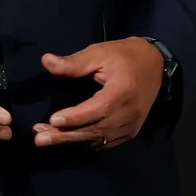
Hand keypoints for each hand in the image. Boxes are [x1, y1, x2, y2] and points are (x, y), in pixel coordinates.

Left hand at [32, 38, 164, 148]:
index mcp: (124, 90)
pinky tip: (67, 139)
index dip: (76, 117)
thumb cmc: (125, 56)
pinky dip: (85, 143)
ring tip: (45, 138)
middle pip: (96, 129)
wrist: (156, 65)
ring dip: (71, 141)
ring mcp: (131, 125)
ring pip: (98, 139)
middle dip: (65, 135)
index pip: (99, 109)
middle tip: (39, 138)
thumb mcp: (100, 52)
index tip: (52, 119)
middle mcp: (129, 112)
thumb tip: (46, 61)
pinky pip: (105, 142)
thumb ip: (74, 62)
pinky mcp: (130, 131)